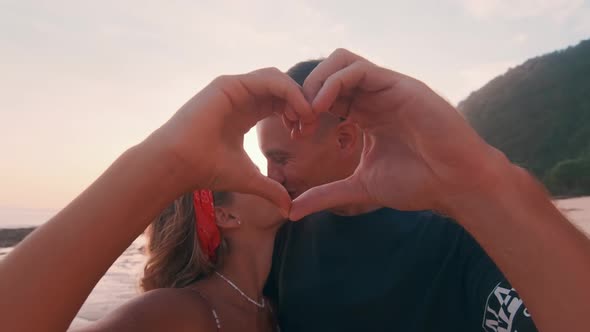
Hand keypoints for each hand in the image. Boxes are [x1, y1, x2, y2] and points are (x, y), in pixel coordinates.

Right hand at [150, 68, 309, 213]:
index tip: (303, 136)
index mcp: (245, 113)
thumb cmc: (207, 171)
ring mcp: (235, 88)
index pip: (280, 103)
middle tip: (309, 126)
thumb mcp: (249, 178)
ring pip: (278, 79)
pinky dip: (288, 91)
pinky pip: (268, 79)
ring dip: (297, 96)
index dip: (297, 114)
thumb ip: (270, 188)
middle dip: (301, 104)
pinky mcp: (229, 84)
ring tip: (305, 118)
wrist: (179, 166)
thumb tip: (289, 208)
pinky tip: (296, 111)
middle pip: (282, 88)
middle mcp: (241, 97)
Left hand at [289, 49, 509, 219]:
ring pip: (341, 62)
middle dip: (305, 94)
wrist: (455, 184)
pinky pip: (357, 69)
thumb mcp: (360, 187)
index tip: (296, 134)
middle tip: (299, 124)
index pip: (325, 96)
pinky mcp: (398, 84)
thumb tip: (292, 212)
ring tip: (310, 114)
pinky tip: (323, 107)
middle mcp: (374, 97)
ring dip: (317, 84)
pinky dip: (333, 83)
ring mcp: (386, 88)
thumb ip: (326, 194)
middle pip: (328, 73)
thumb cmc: (417, 183)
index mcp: (365, 114)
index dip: (304, 109)